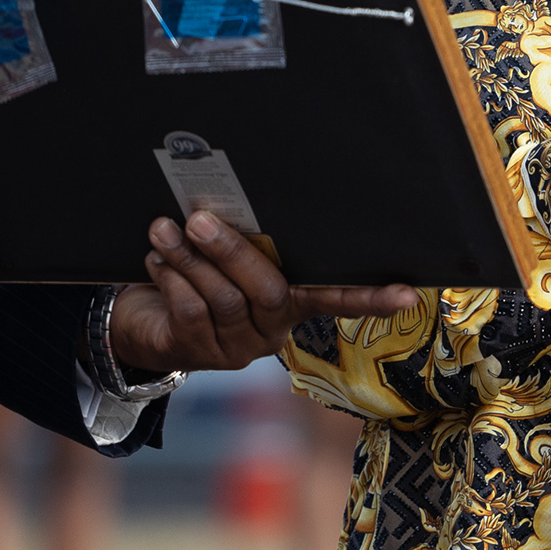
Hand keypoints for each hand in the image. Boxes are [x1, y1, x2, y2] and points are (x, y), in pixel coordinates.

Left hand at [108, 212, 416, 378]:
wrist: (144, 323)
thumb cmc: (195, 273)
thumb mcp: (221, 254)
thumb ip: (239, 236)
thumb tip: (229, 195)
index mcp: (292, 300)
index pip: (336, 298)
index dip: (369, 297)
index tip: (406, 294)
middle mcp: (272, 329)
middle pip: (269, 291)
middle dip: (234, 251)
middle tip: (200, 218)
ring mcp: (238, 346)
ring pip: (223, 300)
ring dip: (190, 259)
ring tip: (164, 229)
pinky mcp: (200, 353)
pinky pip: (191, 312)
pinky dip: (171, 279)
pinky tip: (156, 259)